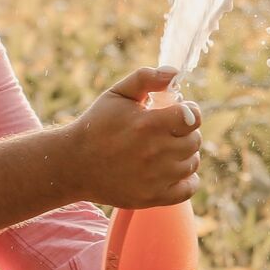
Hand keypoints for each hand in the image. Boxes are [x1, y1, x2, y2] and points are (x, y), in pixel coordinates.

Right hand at [68, 67, 201, 209]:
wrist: (74, 164)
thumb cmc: (97, 125)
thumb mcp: (118, 94)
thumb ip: (146, 78)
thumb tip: (175, 72)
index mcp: (149, 124)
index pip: (193, 117)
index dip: (190, 112)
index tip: (179, 112)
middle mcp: (156, 152)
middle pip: (195, 140)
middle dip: (186, 132)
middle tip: (168, 131)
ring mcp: (156, 178)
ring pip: (192, 163)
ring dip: (185, 154)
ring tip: (165, 149)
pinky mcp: (153, 197)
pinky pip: (189, 189)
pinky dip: (187, 180)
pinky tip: (172, 170)